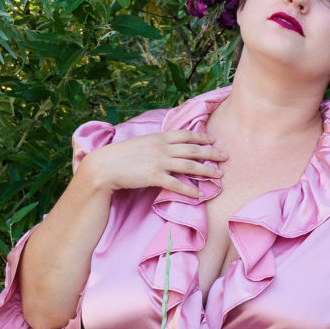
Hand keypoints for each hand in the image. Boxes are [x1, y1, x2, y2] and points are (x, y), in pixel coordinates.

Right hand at [79, 130, 226, 197]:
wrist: (104, 166)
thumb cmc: (119, 156)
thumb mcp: (139, 143)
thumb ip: (154, 144)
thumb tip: (164, 145)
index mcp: (158, 137)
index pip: (185, 134)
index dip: (201, 136)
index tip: (213, 139)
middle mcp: (162, 147)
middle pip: (193, 149)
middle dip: (211, 152)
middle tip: (225, 157)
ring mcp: (159, 162)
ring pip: (189, 165)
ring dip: (206, 170)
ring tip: (219, 176)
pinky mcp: (154, 176)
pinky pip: (177, 184)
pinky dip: (189, 190)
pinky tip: (199, 194)